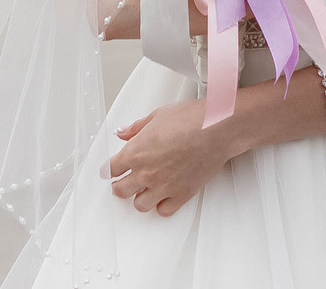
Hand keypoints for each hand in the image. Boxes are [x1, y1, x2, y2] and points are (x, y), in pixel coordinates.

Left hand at [107, 98, 229, 215]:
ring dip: (139, 198)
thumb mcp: (157, 115)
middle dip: (119, 186)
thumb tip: (123, 132)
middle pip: (120, 190)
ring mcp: (163, 187)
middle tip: (121, 183)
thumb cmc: (191, 119)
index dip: (109, 170)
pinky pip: (163, 210)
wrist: (216, 129)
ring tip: (143, 191)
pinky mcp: (181, 195)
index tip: (109, 170)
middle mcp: (146, 173)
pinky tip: (163, 197)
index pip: (111, 169)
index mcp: (136, 152)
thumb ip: (136, 127)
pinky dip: (161, 205)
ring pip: (140, 205)